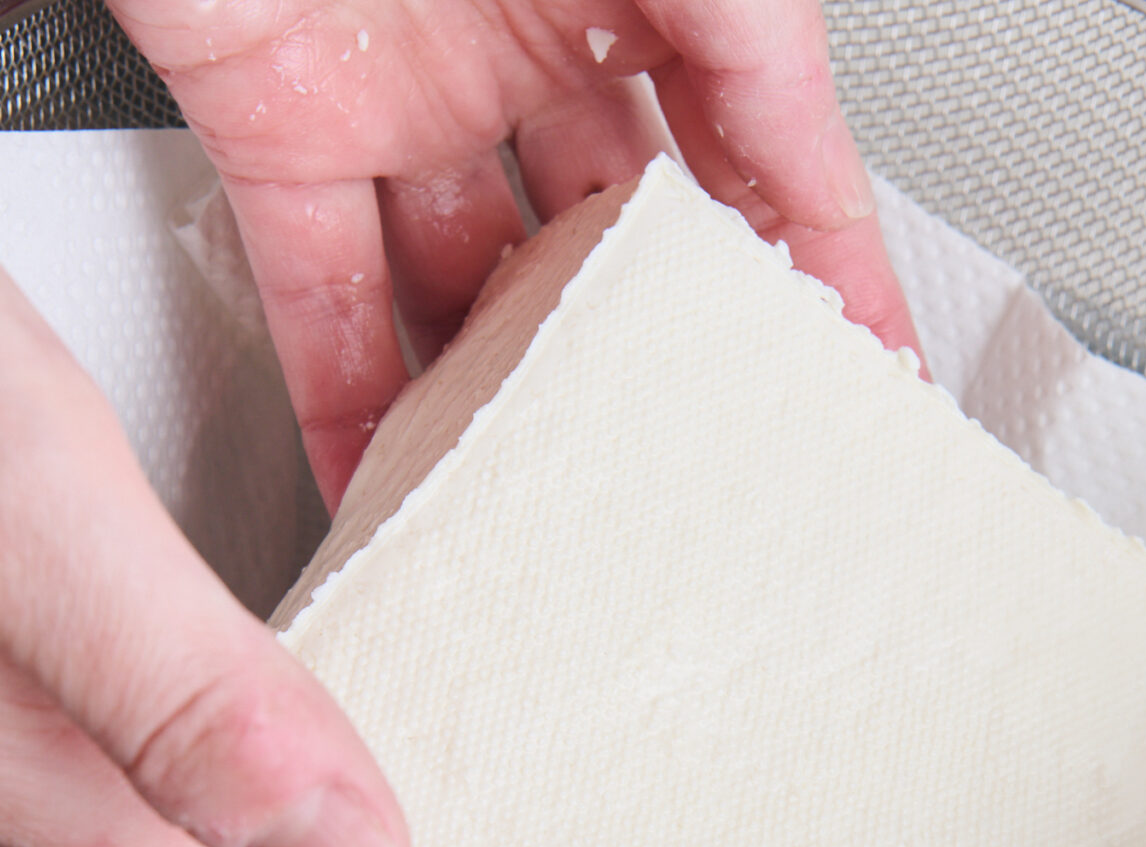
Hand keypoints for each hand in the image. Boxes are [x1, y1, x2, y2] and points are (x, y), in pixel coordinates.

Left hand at [107, 0, 924, 504]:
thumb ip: (763, 47)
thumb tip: (819, 184)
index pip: (763, 152)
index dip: (827, 270)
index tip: (871, 378)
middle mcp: (527, 41)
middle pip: (612, 243)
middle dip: (656, 356)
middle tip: (700, 460)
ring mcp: (402, 92)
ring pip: (466, 291)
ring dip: (500, 403)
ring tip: (549, 502)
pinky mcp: (274, 128)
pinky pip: (316, 295)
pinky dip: (341, 405)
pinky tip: (384, 481)